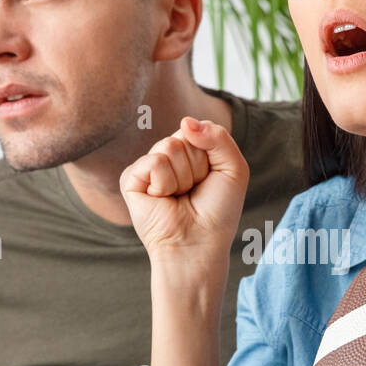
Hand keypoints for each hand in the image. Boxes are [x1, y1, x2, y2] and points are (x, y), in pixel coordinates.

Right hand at [119, 116, 248, 266]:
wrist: (198, 244)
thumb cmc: (217, 211)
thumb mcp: (234, 168)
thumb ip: (219, 136)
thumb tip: (185, 121)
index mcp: (191, 152)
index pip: (199, 129)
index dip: (211, 155)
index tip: (210, 180)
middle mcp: (168, 156)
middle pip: (184, 137)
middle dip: (197, 167)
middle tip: (193, 191)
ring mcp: (149, 167)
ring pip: (169, 146)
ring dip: (182, 177)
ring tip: (179, 197)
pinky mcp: (131, 179)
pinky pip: (153, 162)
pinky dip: (164, 183)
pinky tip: (162, 199)